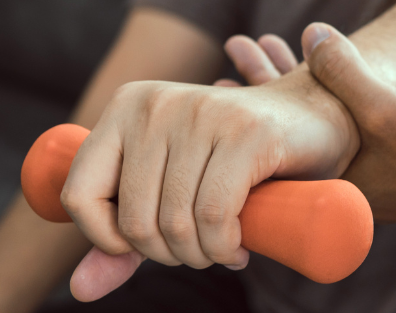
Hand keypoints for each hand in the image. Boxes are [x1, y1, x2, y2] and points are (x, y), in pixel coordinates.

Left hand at [60, 37, 358, 274]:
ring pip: (176, 221)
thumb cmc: (237, 159)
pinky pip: (215, 214)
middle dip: (167, 256)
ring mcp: (201, 112)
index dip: (106, 239)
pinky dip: (224, 246)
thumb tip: (79, 290)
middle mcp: (156, 105)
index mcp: (125, 108)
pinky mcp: (245, 132)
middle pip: (135, 218)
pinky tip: (238, 247)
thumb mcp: (171, 191)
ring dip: (200, 256)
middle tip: (198, 253)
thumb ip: (124, 234)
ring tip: (221, 251)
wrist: (316, 116)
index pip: (80, 193)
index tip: (143, 247)